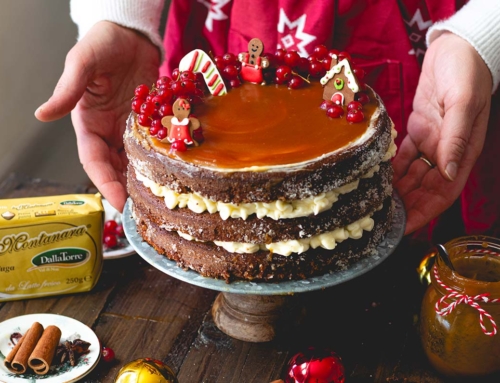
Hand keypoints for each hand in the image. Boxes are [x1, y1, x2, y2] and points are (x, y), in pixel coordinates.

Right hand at [35, 21, 159, 210]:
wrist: (130, 35)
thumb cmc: (102, 44)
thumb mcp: (82, 63)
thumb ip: (68, 90)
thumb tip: (42, 114)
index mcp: (88, 123)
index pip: (93, 160)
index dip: (104, 182)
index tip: (118, 201)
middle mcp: (108, 131)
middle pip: (116, 167)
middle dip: (126, 188)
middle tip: (142, 208)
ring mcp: (129, 128)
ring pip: (134, 161)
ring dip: (143, 178)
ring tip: (157, 197)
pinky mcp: (149, 122)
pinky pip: (153, 146)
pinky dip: (158, 160)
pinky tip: (170, 172)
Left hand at [393, 32, 491, 233]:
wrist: (457, 47)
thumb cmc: (466, 72)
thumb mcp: (463, 105)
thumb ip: (455, 140)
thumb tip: (448, 175)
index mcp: (461, 152)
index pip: (442, 193)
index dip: (423, 213)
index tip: (402, 229)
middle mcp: (445, 152)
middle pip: (423, 190)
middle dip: (404, 207)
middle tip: (378, 222)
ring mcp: (430, 142)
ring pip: (411, 176)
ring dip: (395, 191)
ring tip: (373, 205)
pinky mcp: (417, 130)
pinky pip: (402, 157)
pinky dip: (390, 169)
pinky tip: (374, 178)